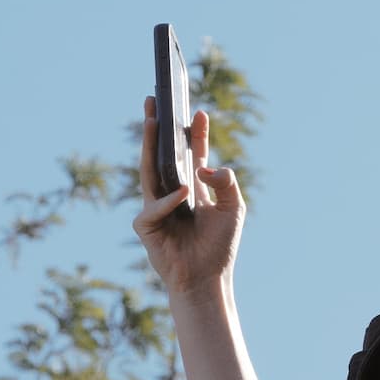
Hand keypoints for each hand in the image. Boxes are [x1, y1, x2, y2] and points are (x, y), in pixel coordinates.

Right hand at [133, 102, 243, 299]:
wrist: (206, 280)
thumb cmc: (219, 247)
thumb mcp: (233, 209)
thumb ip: (226, 183)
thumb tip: (206, 167)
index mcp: (194, 187)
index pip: (192, 153)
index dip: (195, 133)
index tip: (200, 111)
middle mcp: (172, 192)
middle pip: (162, 154)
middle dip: (159, 126)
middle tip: (156, 100)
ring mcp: (157, 207)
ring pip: (148, 169)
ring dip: (149, 145)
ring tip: (152, 121)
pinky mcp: (147, 225)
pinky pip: (154, 207)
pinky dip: (169, 201)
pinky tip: (184, 195)